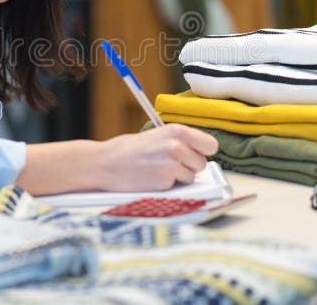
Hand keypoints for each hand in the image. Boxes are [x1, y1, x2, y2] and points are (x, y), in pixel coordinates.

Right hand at [96, 124, 218, 191]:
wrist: (105, 163)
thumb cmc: (128, 150)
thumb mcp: (157, 136)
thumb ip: (179, 142)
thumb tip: (199, 154)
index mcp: (178, 131)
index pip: (210, 145)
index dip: (202, 152)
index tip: (194, 155)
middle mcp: (179, 146)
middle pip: (202, 163)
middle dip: (189, 167)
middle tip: (168, 164)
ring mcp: (173, 164)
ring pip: (191, 177)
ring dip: (178, 177)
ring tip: (157, 170)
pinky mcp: (165, 181)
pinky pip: (177, 187)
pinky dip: (167, 186)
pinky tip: (151, 178)